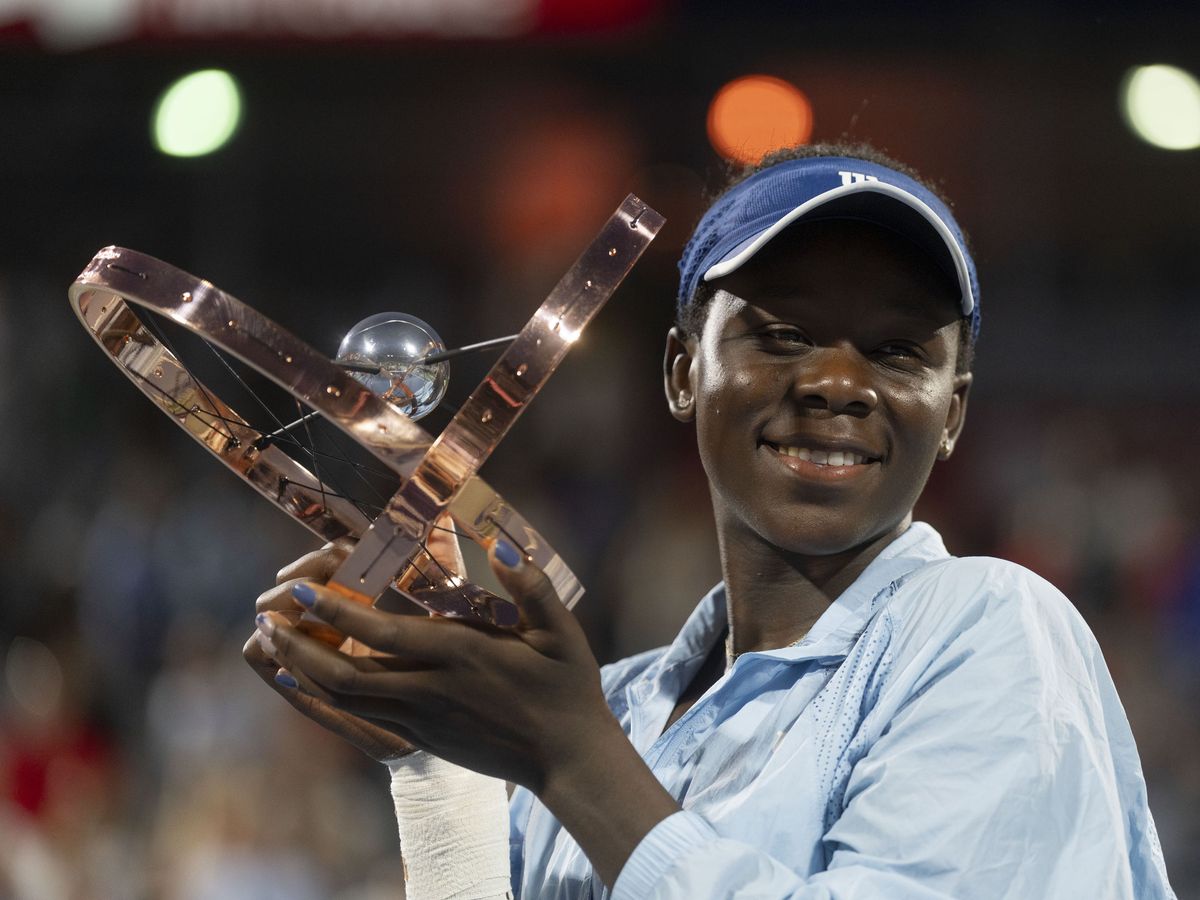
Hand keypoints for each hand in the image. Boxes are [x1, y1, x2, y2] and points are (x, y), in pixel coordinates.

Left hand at [253, 540, 622, 793]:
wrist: (567, 759)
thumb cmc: (567, 688)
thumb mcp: (561, 632)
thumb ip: (531, 586)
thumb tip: (501, 545)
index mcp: (461, 656)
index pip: (382, 635)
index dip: (335, 613)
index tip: (300, 591)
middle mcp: (431, 690)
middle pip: (345, 674)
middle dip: (298, 645)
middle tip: (266, 617)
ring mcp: (422, 720)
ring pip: (345, 699)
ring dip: (303, 670)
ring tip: (273, 643)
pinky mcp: (421, 738)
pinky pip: (358, 718)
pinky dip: (324, 696)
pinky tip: (306, 680)